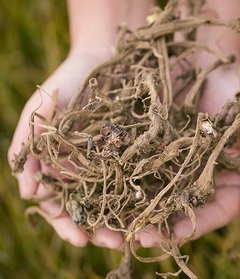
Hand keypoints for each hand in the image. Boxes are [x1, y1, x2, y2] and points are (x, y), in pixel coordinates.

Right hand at [8, 52, 122, 247]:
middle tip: (115, 243)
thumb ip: (27, 147)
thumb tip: (25, 191)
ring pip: (112, 197)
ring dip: (122, 218)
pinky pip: (133, 174)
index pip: (59, 204)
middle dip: (99, 229)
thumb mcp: (39, 110)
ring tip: (136, 234)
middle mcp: (83, 168)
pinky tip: (150, 206)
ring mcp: (107, 159)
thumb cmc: (66, 82)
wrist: (100, 59)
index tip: (81, 239)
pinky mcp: (128, 148)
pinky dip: (139, 193)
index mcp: (58, 165)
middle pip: (88, 208)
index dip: (67, 225)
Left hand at [136, 65, 239, 246]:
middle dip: (161, 225)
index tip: (172, 236)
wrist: (207, 64)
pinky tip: (113, 192)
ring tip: (121, 223)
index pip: (214, 212)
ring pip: (158, 192)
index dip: (195, 226)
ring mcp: (174, 161)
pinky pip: (141, 166)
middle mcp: (197, 175)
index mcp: (225, 178)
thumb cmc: (238, 97)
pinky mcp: (154, 145)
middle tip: (139, 237)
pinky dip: (128, 180)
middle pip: (181, 207)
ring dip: (140, 209)